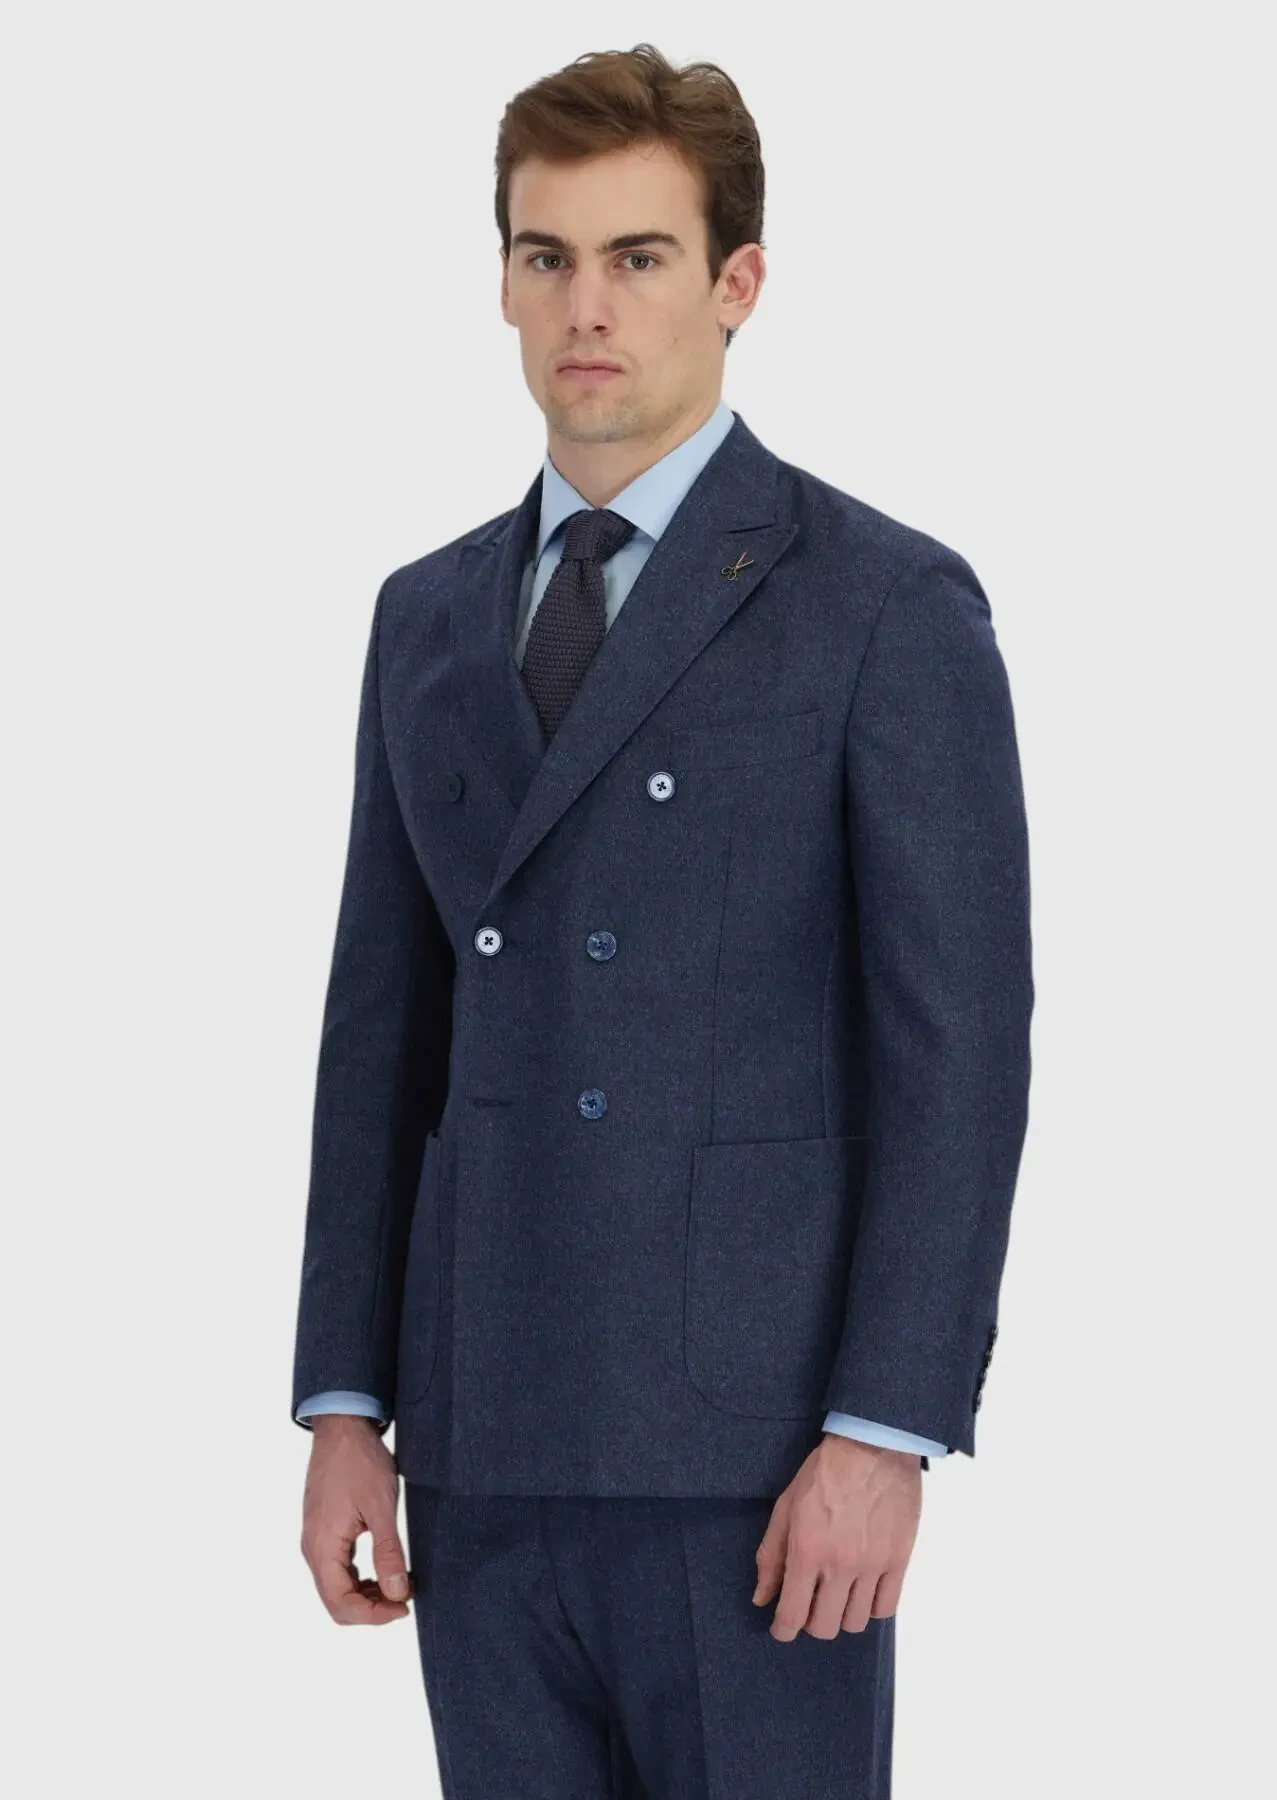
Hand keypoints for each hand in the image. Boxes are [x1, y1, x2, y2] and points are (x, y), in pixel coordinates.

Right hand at [300, 1415, 412, 1623]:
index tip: (404, 1608)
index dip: (373, 1616)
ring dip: (366, 1595)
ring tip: (399, 1585)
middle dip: (370, 1609)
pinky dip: (359, 1578)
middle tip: (404, 1600)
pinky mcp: (323, 1531)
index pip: (341, 1604)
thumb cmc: (360, 1462)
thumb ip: (388, 1553)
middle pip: (336, 1601)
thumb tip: (396, 1593)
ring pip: (336, 1587)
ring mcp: (316, 1540)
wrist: (342, 1427)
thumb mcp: (381, 1507)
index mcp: (322, 1547)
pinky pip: (337, 1569)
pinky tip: (383, 1570)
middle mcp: (313, 1549)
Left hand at [752, 1433, 921, 1640]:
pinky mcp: (899, 1561)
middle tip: (810, 1604)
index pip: (792, 1615)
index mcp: (807, 1551)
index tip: (781, 1629)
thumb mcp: (786, 1507)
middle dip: (811, 1622)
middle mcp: (840, 1565)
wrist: (873, 1447)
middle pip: (825, 1627)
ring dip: (841, 1615)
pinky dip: (871, 1607)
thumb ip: (771, 1556)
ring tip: (837, 1595)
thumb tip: (761, 1597)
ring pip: (855, 1623)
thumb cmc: (824, 1472)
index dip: (782, 1630)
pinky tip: (863, 1590)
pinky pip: (885, 1608)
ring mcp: (872, 1566)